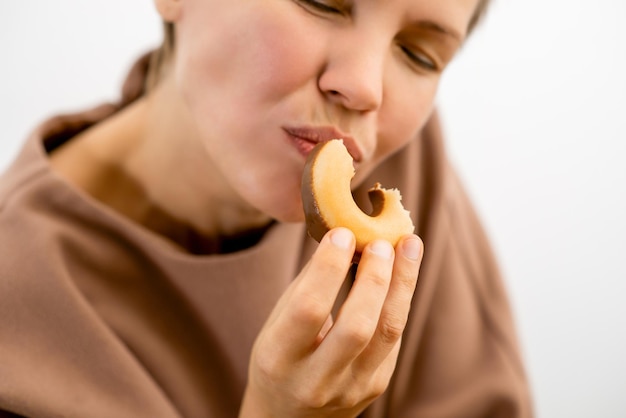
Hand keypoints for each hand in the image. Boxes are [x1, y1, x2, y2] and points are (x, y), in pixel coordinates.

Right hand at [239, 227, 422, 417]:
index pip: (308, 309)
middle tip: (381, 241)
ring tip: (410, 244)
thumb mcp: (275, 326)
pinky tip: (404, 270)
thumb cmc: (279, 360)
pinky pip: (393, 337)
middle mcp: (316, 380)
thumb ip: (306, 288)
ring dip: (402, 283)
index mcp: (279, 359)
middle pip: (357, 325)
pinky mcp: (376, 386)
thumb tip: (342, 239)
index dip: (328, 268)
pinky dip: (399, 298)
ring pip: (387, 331)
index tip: (342, 233)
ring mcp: (351, 389)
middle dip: (374, 277)